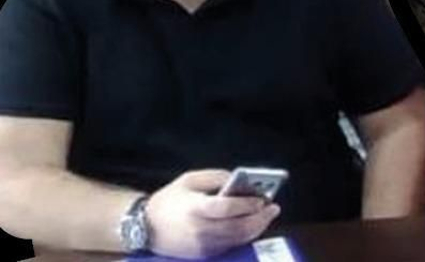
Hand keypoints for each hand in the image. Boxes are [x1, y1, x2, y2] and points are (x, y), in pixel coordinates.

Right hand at [145, 169, 279, 259]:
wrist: (143, 228)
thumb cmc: (169, 200)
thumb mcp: (189, 180)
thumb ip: (216, 178)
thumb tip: (240, 182)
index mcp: (195, 209)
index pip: (227, 208)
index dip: (247, 204)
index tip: (263, 199)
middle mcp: (200, 230)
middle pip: (237, 227)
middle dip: (260, 218)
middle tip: (274, 208)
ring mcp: (201, 246)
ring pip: (236, 239)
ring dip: (256, 228)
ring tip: (267, 215)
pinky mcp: (202, 255)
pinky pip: (229, 246)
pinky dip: (243, 236)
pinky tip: (251, 225)